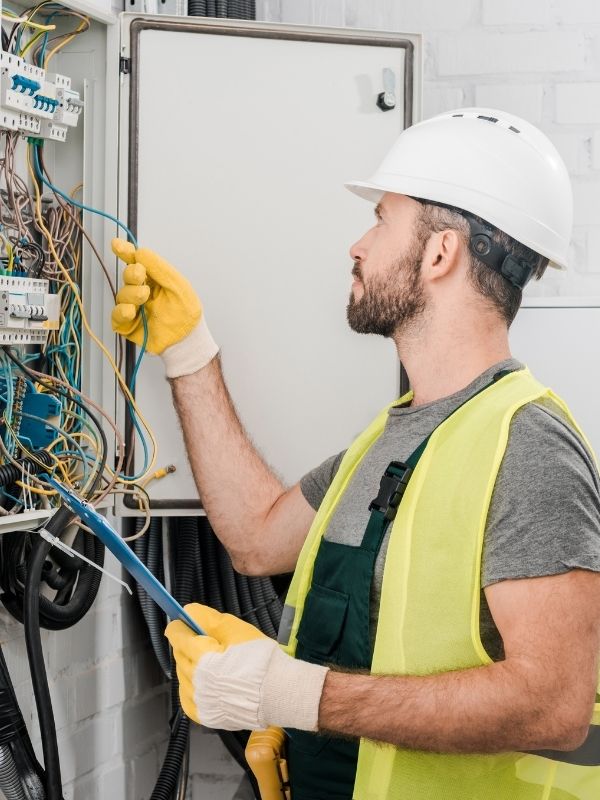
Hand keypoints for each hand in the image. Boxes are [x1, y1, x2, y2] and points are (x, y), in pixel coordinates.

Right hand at [111, 239, 218, 376]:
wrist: (187, 340)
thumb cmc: (186, 313)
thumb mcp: (178, 285)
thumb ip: (159, 268)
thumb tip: (140, 252)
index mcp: (153, 279)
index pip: (136, 262)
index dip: (125, 252)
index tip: (117, 245)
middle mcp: (141, 291)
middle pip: (127, 276)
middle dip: (132, 274)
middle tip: (140, 275)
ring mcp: (133, 307)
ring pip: (122, 295)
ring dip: (131, 294)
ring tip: (143, 297)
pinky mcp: (127, 324)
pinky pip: (117, 315)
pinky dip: (121, 311)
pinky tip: (131, 310)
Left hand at [165, 603, 328, 731]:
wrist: (279, 692)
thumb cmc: (260, 659)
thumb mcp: (236, 629)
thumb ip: (208, 619)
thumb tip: (188, 612)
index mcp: (202, 659)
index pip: (178, 637)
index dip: (179, 625)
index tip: (182, 621)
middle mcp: (195, 682)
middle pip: (179, 654)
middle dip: (188, 644)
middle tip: (206, 640)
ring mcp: (199, 702)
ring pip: (182, 675)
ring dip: (191, 664)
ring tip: (212, 662)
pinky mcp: (205, 716)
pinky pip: (187, 697)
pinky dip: (192, 686)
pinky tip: (206, 680)